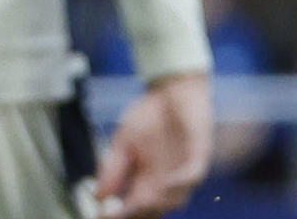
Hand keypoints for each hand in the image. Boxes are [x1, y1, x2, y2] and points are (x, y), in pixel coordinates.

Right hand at [95, 71, 212, 218]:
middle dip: (136, 213)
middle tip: (118, 213)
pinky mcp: (199, 155)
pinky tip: (165, 184)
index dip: (119, 213)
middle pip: (154, 209)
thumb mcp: (123, 141)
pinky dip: (180, 182)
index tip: (101, 215)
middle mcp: (168, 182)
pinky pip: (193, 175)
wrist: (172, 90)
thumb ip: (113, 168)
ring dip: (158, 204)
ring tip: (138, 205)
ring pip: (175, 199)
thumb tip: (97, 195)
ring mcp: (184, 171)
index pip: (134, 206)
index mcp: (148, 181)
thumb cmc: (149, 116)